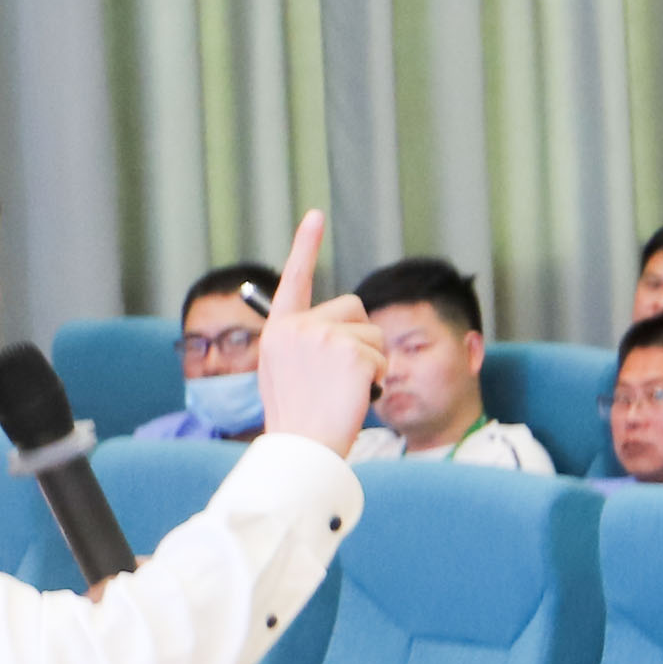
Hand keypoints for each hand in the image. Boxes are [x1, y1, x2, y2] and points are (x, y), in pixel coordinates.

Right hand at [255, 212, 383, 450]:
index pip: (294, 279)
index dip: (305, 246)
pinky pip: (383, 356)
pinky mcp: (351, 352)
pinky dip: (379, 379)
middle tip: (339, 377)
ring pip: (373, 333)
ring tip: (344, 390)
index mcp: (279, 330)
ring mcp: (324, 337)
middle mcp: (298, 326)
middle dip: (359, 338)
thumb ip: (306, 342)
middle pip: (353, 308)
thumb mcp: (287, 371)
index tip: (316, 215)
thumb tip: (342, 326)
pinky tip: (355, 397)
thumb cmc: (299, 418)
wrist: (303, 449)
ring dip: (371, 361)